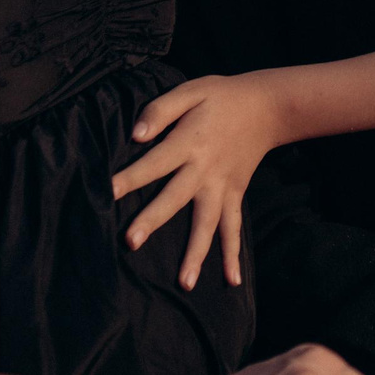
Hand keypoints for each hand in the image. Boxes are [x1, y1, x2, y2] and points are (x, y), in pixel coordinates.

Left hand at [112, 73, 283, 286]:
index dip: (130, 177)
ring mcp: (222, 186)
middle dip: (153, 220)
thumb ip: (161, 110)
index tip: (107, 193)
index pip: (154, 162)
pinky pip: (234, 228)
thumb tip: (136, 135)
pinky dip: (233, 254)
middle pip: (176, 198)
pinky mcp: (235, 194)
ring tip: (185, 283)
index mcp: (190, 142)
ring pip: (208, 223)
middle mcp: (205, 169)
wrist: (267, 106)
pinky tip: (231, 281)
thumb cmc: (221, 96)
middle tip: (131, 242)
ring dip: (197, 253)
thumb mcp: (191, 91)